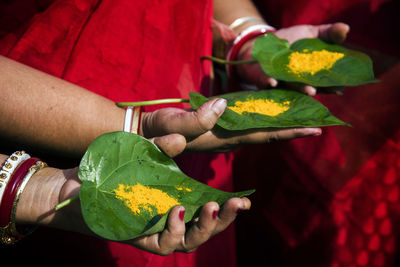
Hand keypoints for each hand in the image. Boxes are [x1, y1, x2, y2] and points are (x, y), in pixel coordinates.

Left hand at [58, 166, 249, 254]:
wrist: (78, 186)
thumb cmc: (113, 170)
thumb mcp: (140, 152)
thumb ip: (159, 147)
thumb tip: (180, 140)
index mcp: (178, 200)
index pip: (209, 209)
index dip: (230, 209)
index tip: (246, 200)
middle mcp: (170, 220)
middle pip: (205, 229)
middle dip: (224, 219)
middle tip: (236, 204)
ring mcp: (155, 231)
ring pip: (189, 242)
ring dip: (204, 227)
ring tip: (212, 208)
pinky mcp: (139, 239)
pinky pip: (162, 244)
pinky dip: (173, 231)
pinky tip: (176, 212)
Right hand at [142, 98, 320, 156]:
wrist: (149, 136)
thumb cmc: (160, 131)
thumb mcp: (174, 124)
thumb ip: (197, 118)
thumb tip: (224, 104)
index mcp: (223, 138)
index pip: (262, 135)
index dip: (288, 131)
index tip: (313, 129)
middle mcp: (228, 139)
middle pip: (267, 134)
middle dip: (292, 129)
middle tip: (319, 124)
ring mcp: (224, 134)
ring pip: (259, 130)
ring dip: (281, 125)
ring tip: (302, 118)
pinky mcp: (218, 127)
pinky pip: (248, 124)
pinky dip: (264, 119)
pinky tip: (272, 114)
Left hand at [235, 22, 349, 95]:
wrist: (261, 44)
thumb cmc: (289, 41)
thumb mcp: (310, 33)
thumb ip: (328, 33)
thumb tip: (346, 28)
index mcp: (311, 74)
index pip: (325, 83)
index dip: (333, 86)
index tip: (340, 88)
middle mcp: (297, 82)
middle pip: (308, 88)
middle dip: (315, 90)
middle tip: (320, 91)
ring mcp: (281, 83)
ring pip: (290, 89)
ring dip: (299, 90)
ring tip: (308, 91)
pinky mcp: (264, 80)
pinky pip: (267, 83)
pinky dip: (270, 82)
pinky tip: (273, 82)